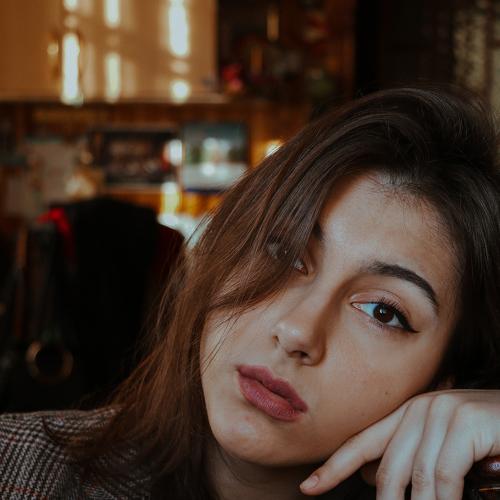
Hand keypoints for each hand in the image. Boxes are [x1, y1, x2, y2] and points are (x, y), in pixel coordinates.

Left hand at [299, 389, 499, 498]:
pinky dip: (443, 499)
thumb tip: (375, 479)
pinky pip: (443, 475)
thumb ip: (412, 460)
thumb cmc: (490, 440)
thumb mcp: (445, 450)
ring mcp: (441, 411)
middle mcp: (419, 408)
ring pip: (416, 477)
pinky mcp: (465, 421)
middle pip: (386, 467)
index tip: (308, 486)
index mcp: (408, 414)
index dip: (334, 466)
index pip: (362, 442)